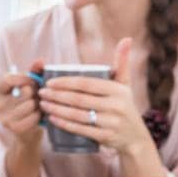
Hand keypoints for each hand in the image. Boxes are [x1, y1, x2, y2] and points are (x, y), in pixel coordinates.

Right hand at [0, 65, 43, 146]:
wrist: (26, 132)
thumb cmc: (27, 103)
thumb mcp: (28, 86)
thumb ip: (34, 73)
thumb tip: (40, 61)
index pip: (9, 78)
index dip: (25, 77)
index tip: (33, 81)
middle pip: (25, 91)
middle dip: (36, 93)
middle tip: (37, 97)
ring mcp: (4, 118)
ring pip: (31, 104)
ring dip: (39, 105)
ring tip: (38, 106)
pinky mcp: (14, 128)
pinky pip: (34, 117)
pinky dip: (39, 116)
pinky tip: (37, 116)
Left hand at [39, 39, 150, 155]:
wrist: (135, 137)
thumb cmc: (125, 105)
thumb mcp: (125, 84)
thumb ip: (122, 62)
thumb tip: (126, 39)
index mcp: (117, 90)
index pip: (86, 83)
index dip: (65, 82)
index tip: (49, 82)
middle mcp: (115, 105)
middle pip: (79, 99)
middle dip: (56, 95)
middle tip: (41, 93)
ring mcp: (110, 122)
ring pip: (77, 114)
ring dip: (57, 109)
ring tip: (43, 104)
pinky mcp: (105, 137)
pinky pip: (81, 130)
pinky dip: (65, 124)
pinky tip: (52, 119)